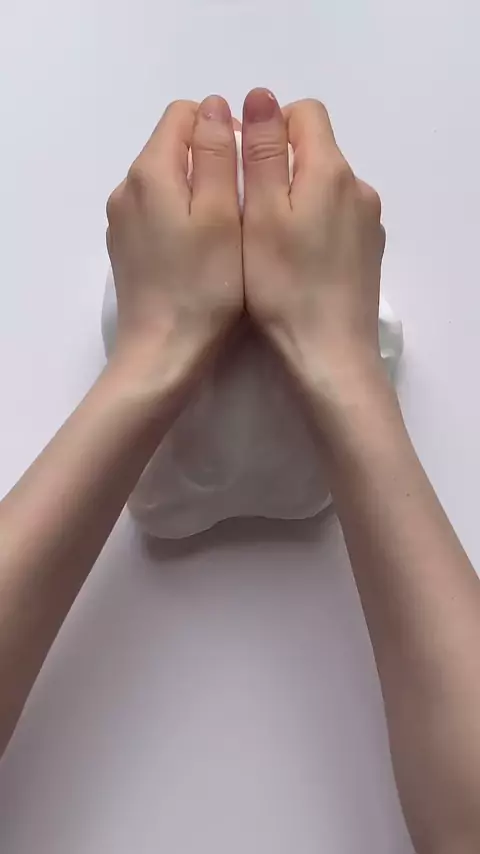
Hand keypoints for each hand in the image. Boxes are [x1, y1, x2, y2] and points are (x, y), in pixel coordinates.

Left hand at [106, 96, 242, 392]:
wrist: (163, 352)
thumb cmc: (205, 286)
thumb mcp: (223, 213)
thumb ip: (218, 154)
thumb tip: (216, 106)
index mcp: (150, 171)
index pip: (185, 115)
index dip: (223, 129)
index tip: (249, 167)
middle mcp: (127, 187)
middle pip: (173, 147)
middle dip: (211, 161)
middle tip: (245, 204)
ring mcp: (122, 220)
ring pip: (166, 182)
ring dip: (197, 191)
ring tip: (227, 230)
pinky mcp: (125, 248)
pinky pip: (156, 212)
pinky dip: (181, 218)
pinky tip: (201, 251)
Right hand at [241, 89, 385, 400]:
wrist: (329, 353)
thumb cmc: (284, 286)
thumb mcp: (260, 214)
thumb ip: (262, 153)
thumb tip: (261, 96)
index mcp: (331, 171)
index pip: (304, 114)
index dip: (268, 128)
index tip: (243, 165)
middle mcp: (358, 188)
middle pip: (317, 151)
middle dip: (279, 166)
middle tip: (246, 211)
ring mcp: (368, 222)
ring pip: (325, 187)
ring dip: (295, 198)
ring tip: (267, 241)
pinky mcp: (369, 251)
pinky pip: (337, 218)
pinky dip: (313, 225)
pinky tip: (295, 262)